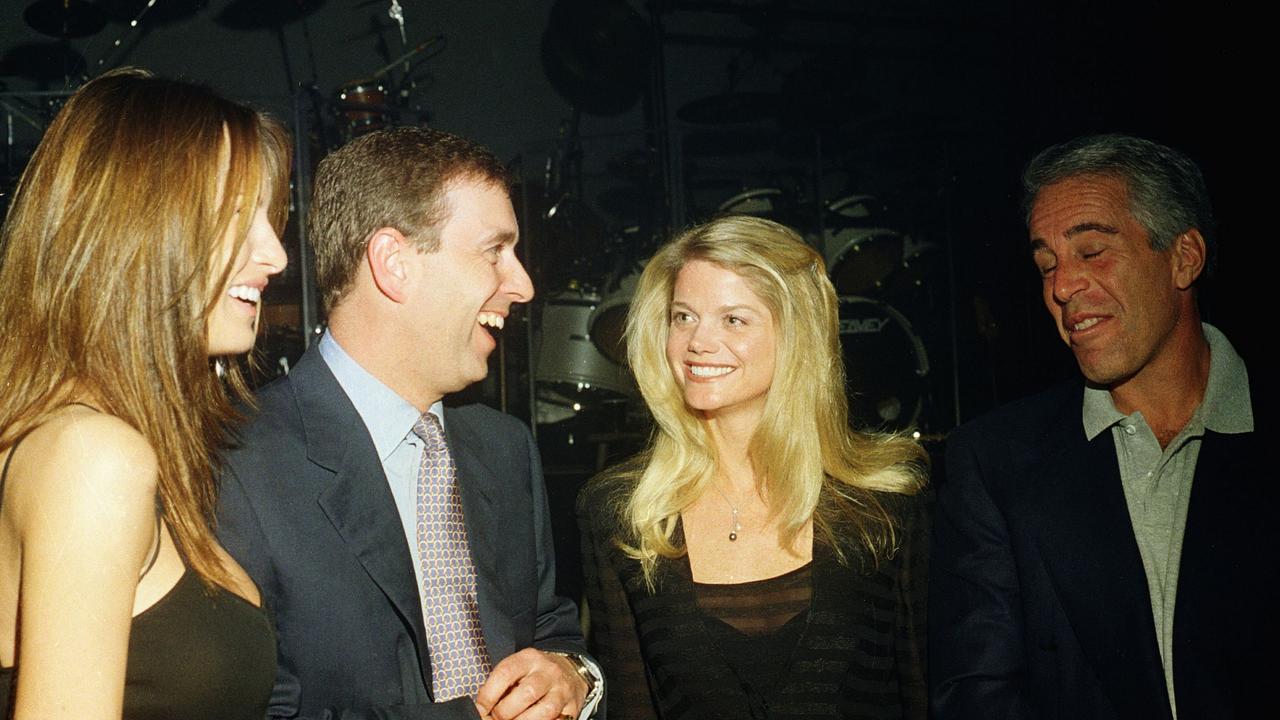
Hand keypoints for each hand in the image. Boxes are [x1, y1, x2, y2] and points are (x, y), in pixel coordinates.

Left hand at [473, 648, 587, 719]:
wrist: (571, 670)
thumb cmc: (537, 672)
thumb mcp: (520, 668)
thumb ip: (502, 683)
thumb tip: (482, 707)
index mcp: (529, 659)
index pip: (505, 673)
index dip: (489, 695)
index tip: (481, 708)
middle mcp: (548, 672)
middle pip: (526, 694)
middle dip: (505, 712)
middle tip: (496, 718)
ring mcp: (562, 690)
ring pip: (544, 711)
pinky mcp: (572, 707)